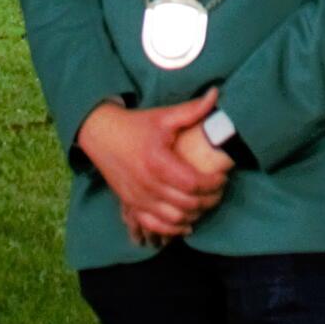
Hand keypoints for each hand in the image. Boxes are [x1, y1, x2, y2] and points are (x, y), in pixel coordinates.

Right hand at [77, 90, 225, 241]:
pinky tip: (187, 222)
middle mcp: (147, 184)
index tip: (223, 176)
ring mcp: (137, 197)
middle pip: (187, 203)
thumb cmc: (137, 125)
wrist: (101, 135)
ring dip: (195, 215)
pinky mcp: (131, 205)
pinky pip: (154, 226)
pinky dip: (173, 229)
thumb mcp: (164, 116)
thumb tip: (216, 93)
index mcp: (158, 161)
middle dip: (209, 199)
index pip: (193, 183)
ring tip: (206, 202)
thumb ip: (192, 110)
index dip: (213, 183)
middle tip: (219, 190)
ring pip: (174, 218)